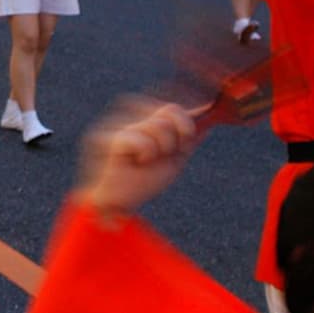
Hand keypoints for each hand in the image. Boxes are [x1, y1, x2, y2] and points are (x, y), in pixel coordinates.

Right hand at [74, 99, 199, 217]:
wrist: (120, 205)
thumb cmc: (144, 180)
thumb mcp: (174, 158)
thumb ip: (187, 138)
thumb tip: (207, 122)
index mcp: (142, 118)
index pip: (171, 108)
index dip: (184, 124)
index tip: (183, 144)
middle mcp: (128, 116)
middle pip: (167, 110)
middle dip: (175, 138)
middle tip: (164, 155)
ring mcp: (116, 124)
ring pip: (157, 124)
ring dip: (161, 148)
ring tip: (147, 161)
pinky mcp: (107, 137)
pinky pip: (140, 138)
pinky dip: (146, 152)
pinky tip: (138, 161)